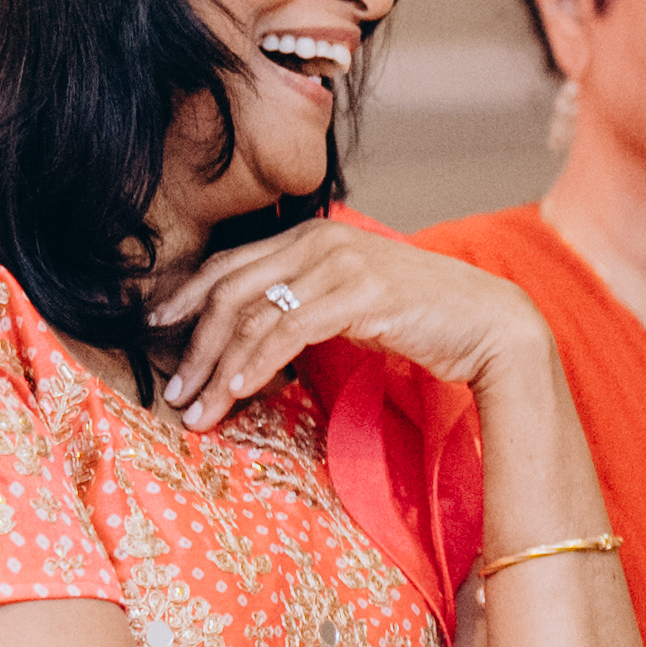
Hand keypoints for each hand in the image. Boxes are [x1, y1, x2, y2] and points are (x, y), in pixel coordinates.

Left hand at [146, 214, 552, 428]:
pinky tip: (239, 392)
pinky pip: (288, 331)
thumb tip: (256, 336)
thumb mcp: (352, 300)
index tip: (156, 334)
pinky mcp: (360, 294)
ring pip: (252, 315)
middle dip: (194, 346)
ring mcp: (340, 264)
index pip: (230, 265)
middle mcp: (320, 241)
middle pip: (231, 291)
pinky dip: (256, 364)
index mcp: (312, 237)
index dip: (186, 300)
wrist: (489, 322)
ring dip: (217, 369)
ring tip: (198, 410)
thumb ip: (306, 302)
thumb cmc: (423, 316)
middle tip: (173, 391)